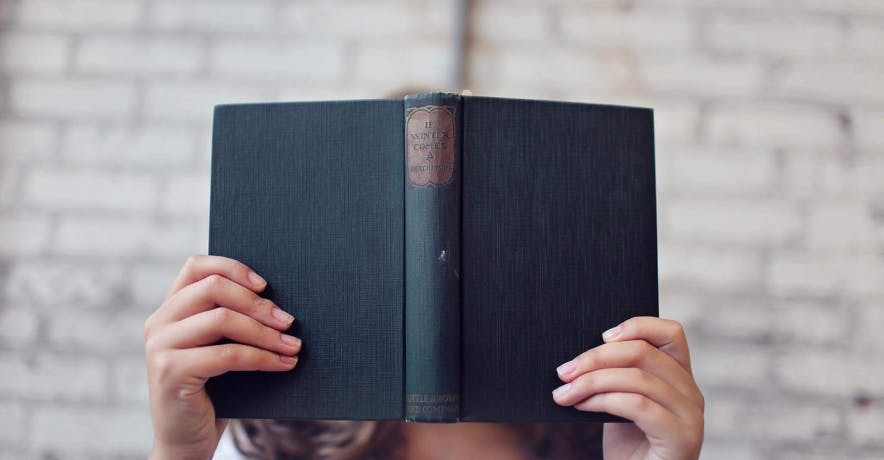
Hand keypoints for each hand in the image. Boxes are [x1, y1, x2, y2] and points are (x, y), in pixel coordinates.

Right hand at [144, 255, 300, 459]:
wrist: (186, 441)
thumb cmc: (213, 391)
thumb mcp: (218, 348)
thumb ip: (231, 320)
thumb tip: (281, 302)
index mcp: (169, 309)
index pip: (196, 266)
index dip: (233, 268)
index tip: (266, 284)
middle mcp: (159, 322)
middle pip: (213, 288)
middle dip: (257, 303)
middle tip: (289, 320)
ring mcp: (160, 346)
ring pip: (222, 319)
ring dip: (266, 332)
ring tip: (293, 345)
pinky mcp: (170, 372)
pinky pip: (228, 354)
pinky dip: (262, 358)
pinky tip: (284, 364)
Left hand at [552, 317, 703, 459]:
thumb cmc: (629, 447)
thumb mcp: (621, 403)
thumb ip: (616, 376)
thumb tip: (578, 355)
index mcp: (680, 377)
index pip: (670, 333)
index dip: (636, 326)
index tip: (602, 336)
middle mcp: (691, 392)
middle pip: (644, 352)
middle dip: (596, 358)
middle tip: (564, 371)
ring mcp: (690, 415)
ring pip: (638, 378)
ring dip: (592, 381)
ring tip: (565, 392)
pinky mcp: (682, 437)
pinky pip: (638, 405)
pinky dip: (603, 401)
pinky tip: (581, 406)